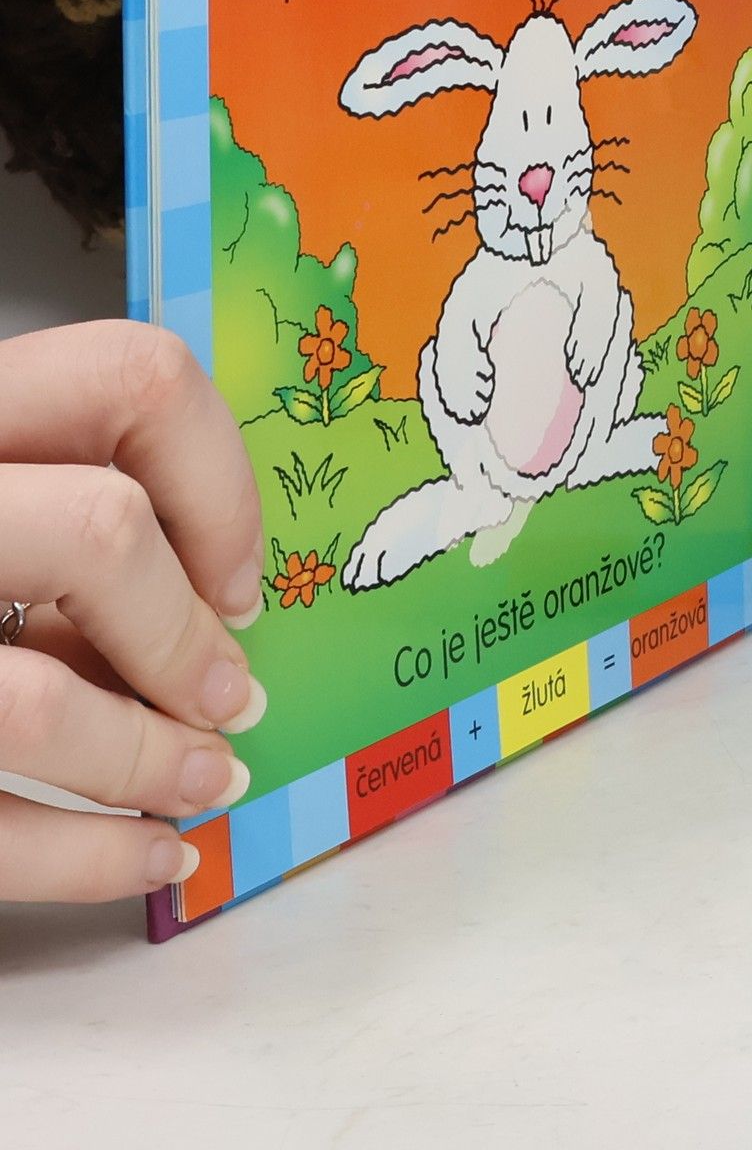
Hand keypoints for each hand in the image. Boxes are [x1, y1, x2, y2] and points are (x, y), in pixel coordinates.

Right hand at [0, 323, 265, 902]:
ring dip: (154, 759)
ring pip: (37, 704)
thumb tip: (216, 616)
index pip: (126, 379)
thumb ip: (64, 525)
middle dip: (186, 634)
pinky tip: (152, 849)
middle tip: (228, 693)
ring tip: (207, 777)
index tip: (231, 572)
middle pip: (99, 531)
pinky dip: (96, 856)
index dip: (217, 481)